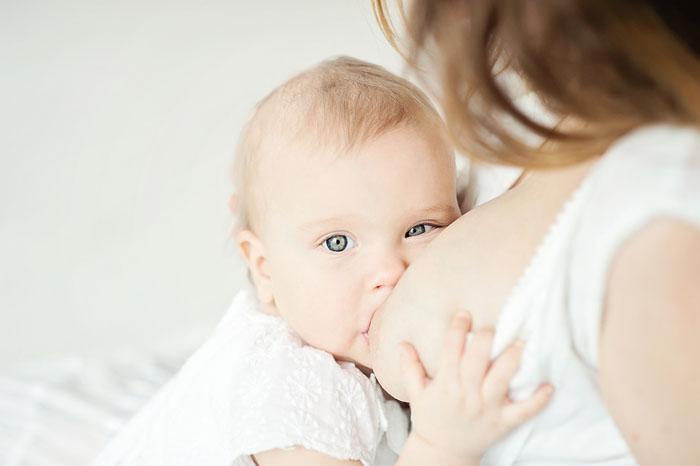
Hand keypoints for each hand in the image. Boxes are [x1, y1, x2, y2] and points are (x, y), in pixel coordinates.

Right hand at [399, 312, 552, 462]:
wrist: (442, 454)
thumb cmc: (430, 419)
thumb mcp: (416, 393)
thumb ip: (410, 367)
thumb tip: (402, 343)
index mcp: (445, 385)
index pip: (451, 352)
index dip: (457, 331)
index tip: (464, 314)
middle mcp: (467, 395)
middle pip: (477, 363)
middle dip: (485, 341)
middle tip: (493, 327)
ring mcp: (486, 409)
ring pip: (501, 381)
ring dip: (512, 361)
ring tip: (522, 343)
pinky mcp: (502, 423)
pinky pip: (523, 412)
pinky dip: (538, 400)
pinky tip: (549, 386)